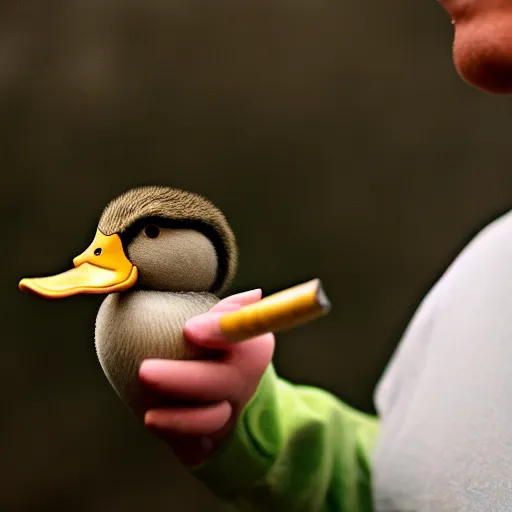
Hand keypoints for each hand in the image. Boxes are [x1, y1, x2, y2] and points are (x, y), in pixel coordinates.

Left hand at [138, 289, 274, 465]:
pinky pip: (195, 444)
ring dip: (181, 421)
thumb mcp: (224, 324)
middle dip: (184, 379)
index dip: (220, 331)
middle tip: (145, 371)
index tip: (189, 329)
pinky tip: (158, 426)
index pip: (245, 334)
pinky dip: (178, 437)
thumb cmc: (213, 347)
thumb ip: (229, 311)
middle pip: (223, 381)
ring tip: (149, 417)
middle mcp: (243, 381)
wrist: (218, 394)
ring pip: (211, 420)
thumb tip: (255, 295)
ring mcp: (229, 413)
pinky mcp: (210, 440)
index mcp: (252, 346)